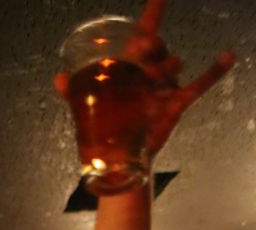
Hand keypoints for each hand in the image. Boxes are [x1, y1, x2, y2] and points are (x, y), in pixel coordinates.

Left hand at [54, 0, 234, 158]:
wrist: (117, 158)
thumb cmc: (106, 125)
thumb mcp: (87, 107)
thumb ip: (74, 92)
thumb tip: (58, 79)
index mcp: (132, 64)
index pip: (143, 31)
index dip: (153, 10)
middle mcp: (151, 70)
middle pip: (156, 46)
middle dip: (149, 46)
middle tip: (140, 52)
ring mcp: (165, 86)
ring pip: (171, 64)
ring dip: (163, 68)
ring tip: (152, 80)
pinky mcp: (175, 104)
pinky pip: (198, 85)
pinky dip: (213, 72)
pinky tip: (227, 57)